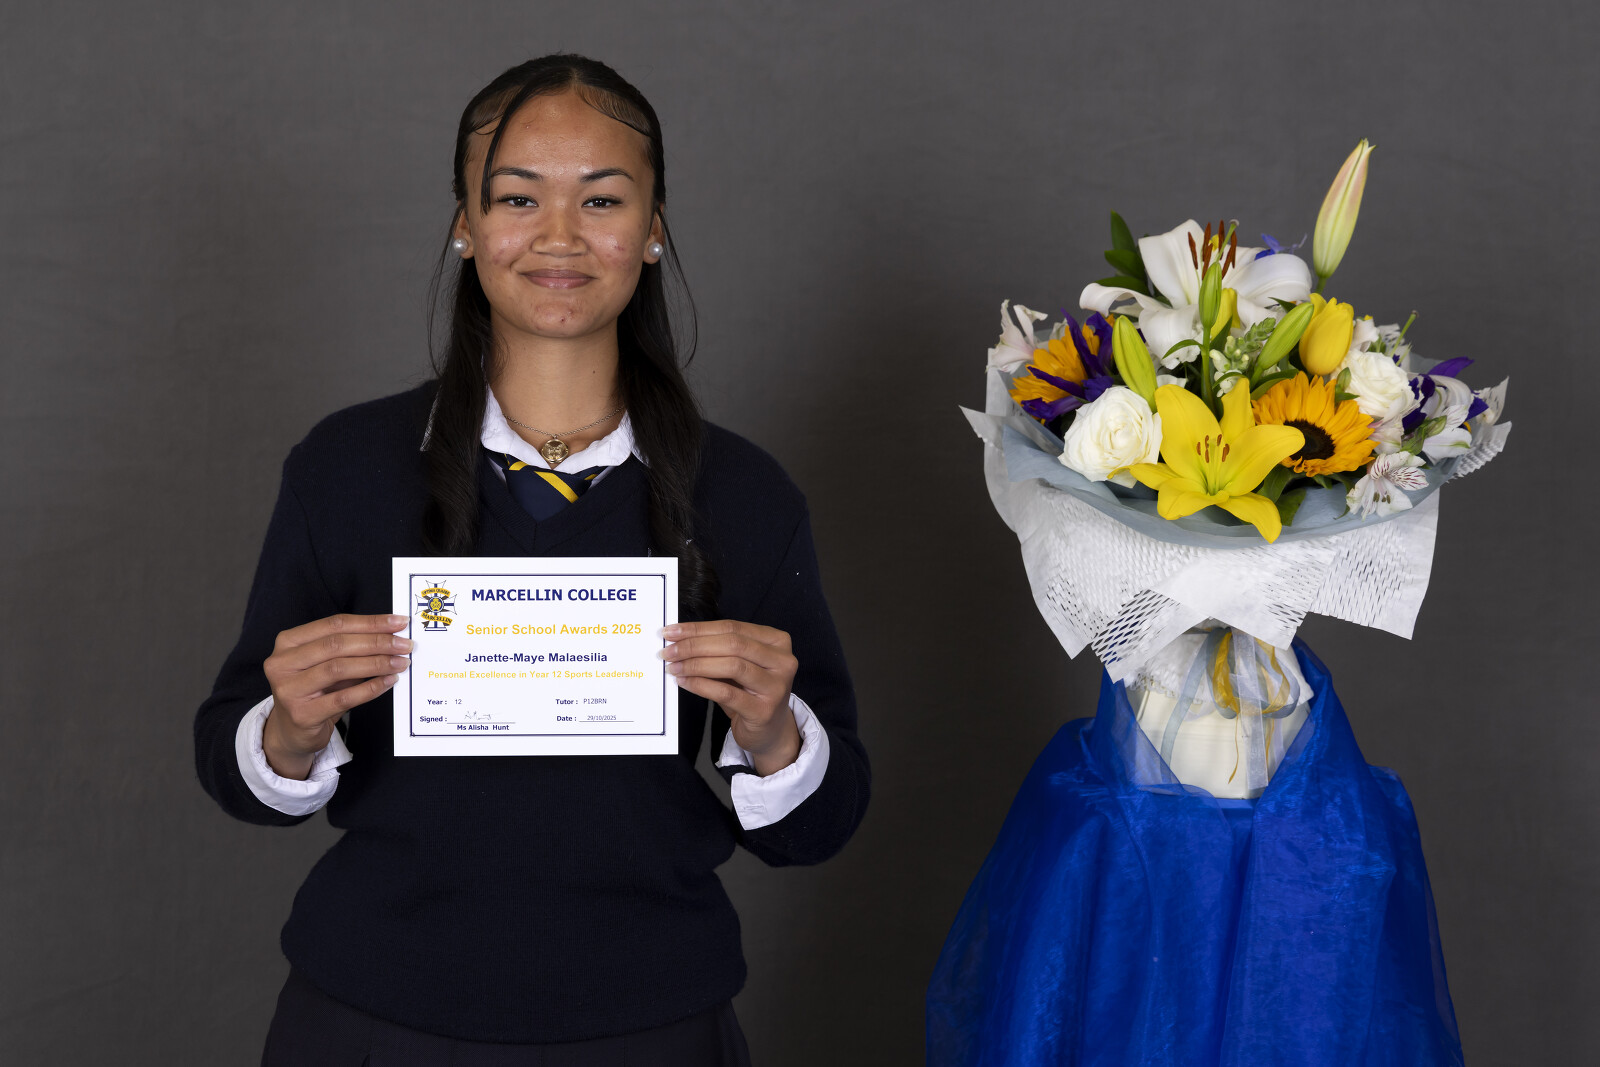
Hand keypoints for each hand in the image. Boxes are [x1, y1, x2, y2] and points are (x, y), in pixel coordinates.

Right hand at [261, 613, 411, 780]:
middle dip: (377, 642)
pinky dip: (370, 688)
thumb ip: (350, 648)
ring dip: (376, 663)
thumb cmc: (314, 692)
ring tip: (400, 663)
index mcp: (288, 642)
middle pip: (337, 644)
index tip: (398, 622)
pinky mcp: (301, 714)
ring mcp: (288, 690)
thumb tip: (391, 636)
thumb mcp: (325, 664)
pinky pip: (343, 698)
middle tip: (404, 645)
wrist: (291, 732)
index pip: (335, 624)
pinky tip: (388, 682)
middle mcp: (282, 663)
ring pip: (339, 668)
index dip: (370, 622)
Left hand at [661, 620, 800, 775]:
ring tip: (674, 667)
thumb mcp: (740, 664)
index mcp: (777, 641)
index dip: (699, 628)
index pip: (733, 627)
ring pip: (732, 665)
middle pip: (732, 644)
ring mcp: (776, 686)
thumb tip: (679, 639)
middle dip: (695, 646)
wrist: (770, 729)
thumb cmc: (750, 692)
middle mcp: (783, 661)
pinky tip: (684, 682)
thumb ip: (718, 649)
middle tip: (668, 651)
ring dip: (696, 665)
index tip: (672, 632)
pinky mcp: (764, 710)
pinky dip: (701, 685)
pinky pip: (726, 693)